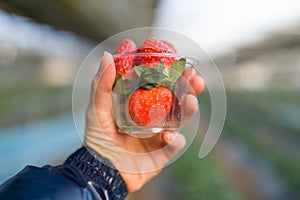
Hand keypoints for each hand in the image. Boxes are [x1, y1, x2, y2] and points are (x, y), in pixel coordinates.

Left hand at [84, 52, 204, 191]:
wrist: (99, 171)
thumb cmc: (97, 139)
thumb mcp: (96, 109)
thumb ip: (101, 85)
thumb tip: (107, 56)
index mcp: (142, 106)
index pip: (161, 86)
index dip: (172, 74)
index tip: (179, 61)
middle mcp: (154, 118)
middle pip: (177, 100)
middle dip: (188, 88)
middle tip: (194, 77)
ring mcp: (160, 135)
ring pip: (180, 120)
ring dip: (189, 110)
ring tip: (190, 100)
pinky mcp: (162, 153)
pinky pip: (173, 146)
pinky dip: (174, 141)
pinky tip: (170, 137)